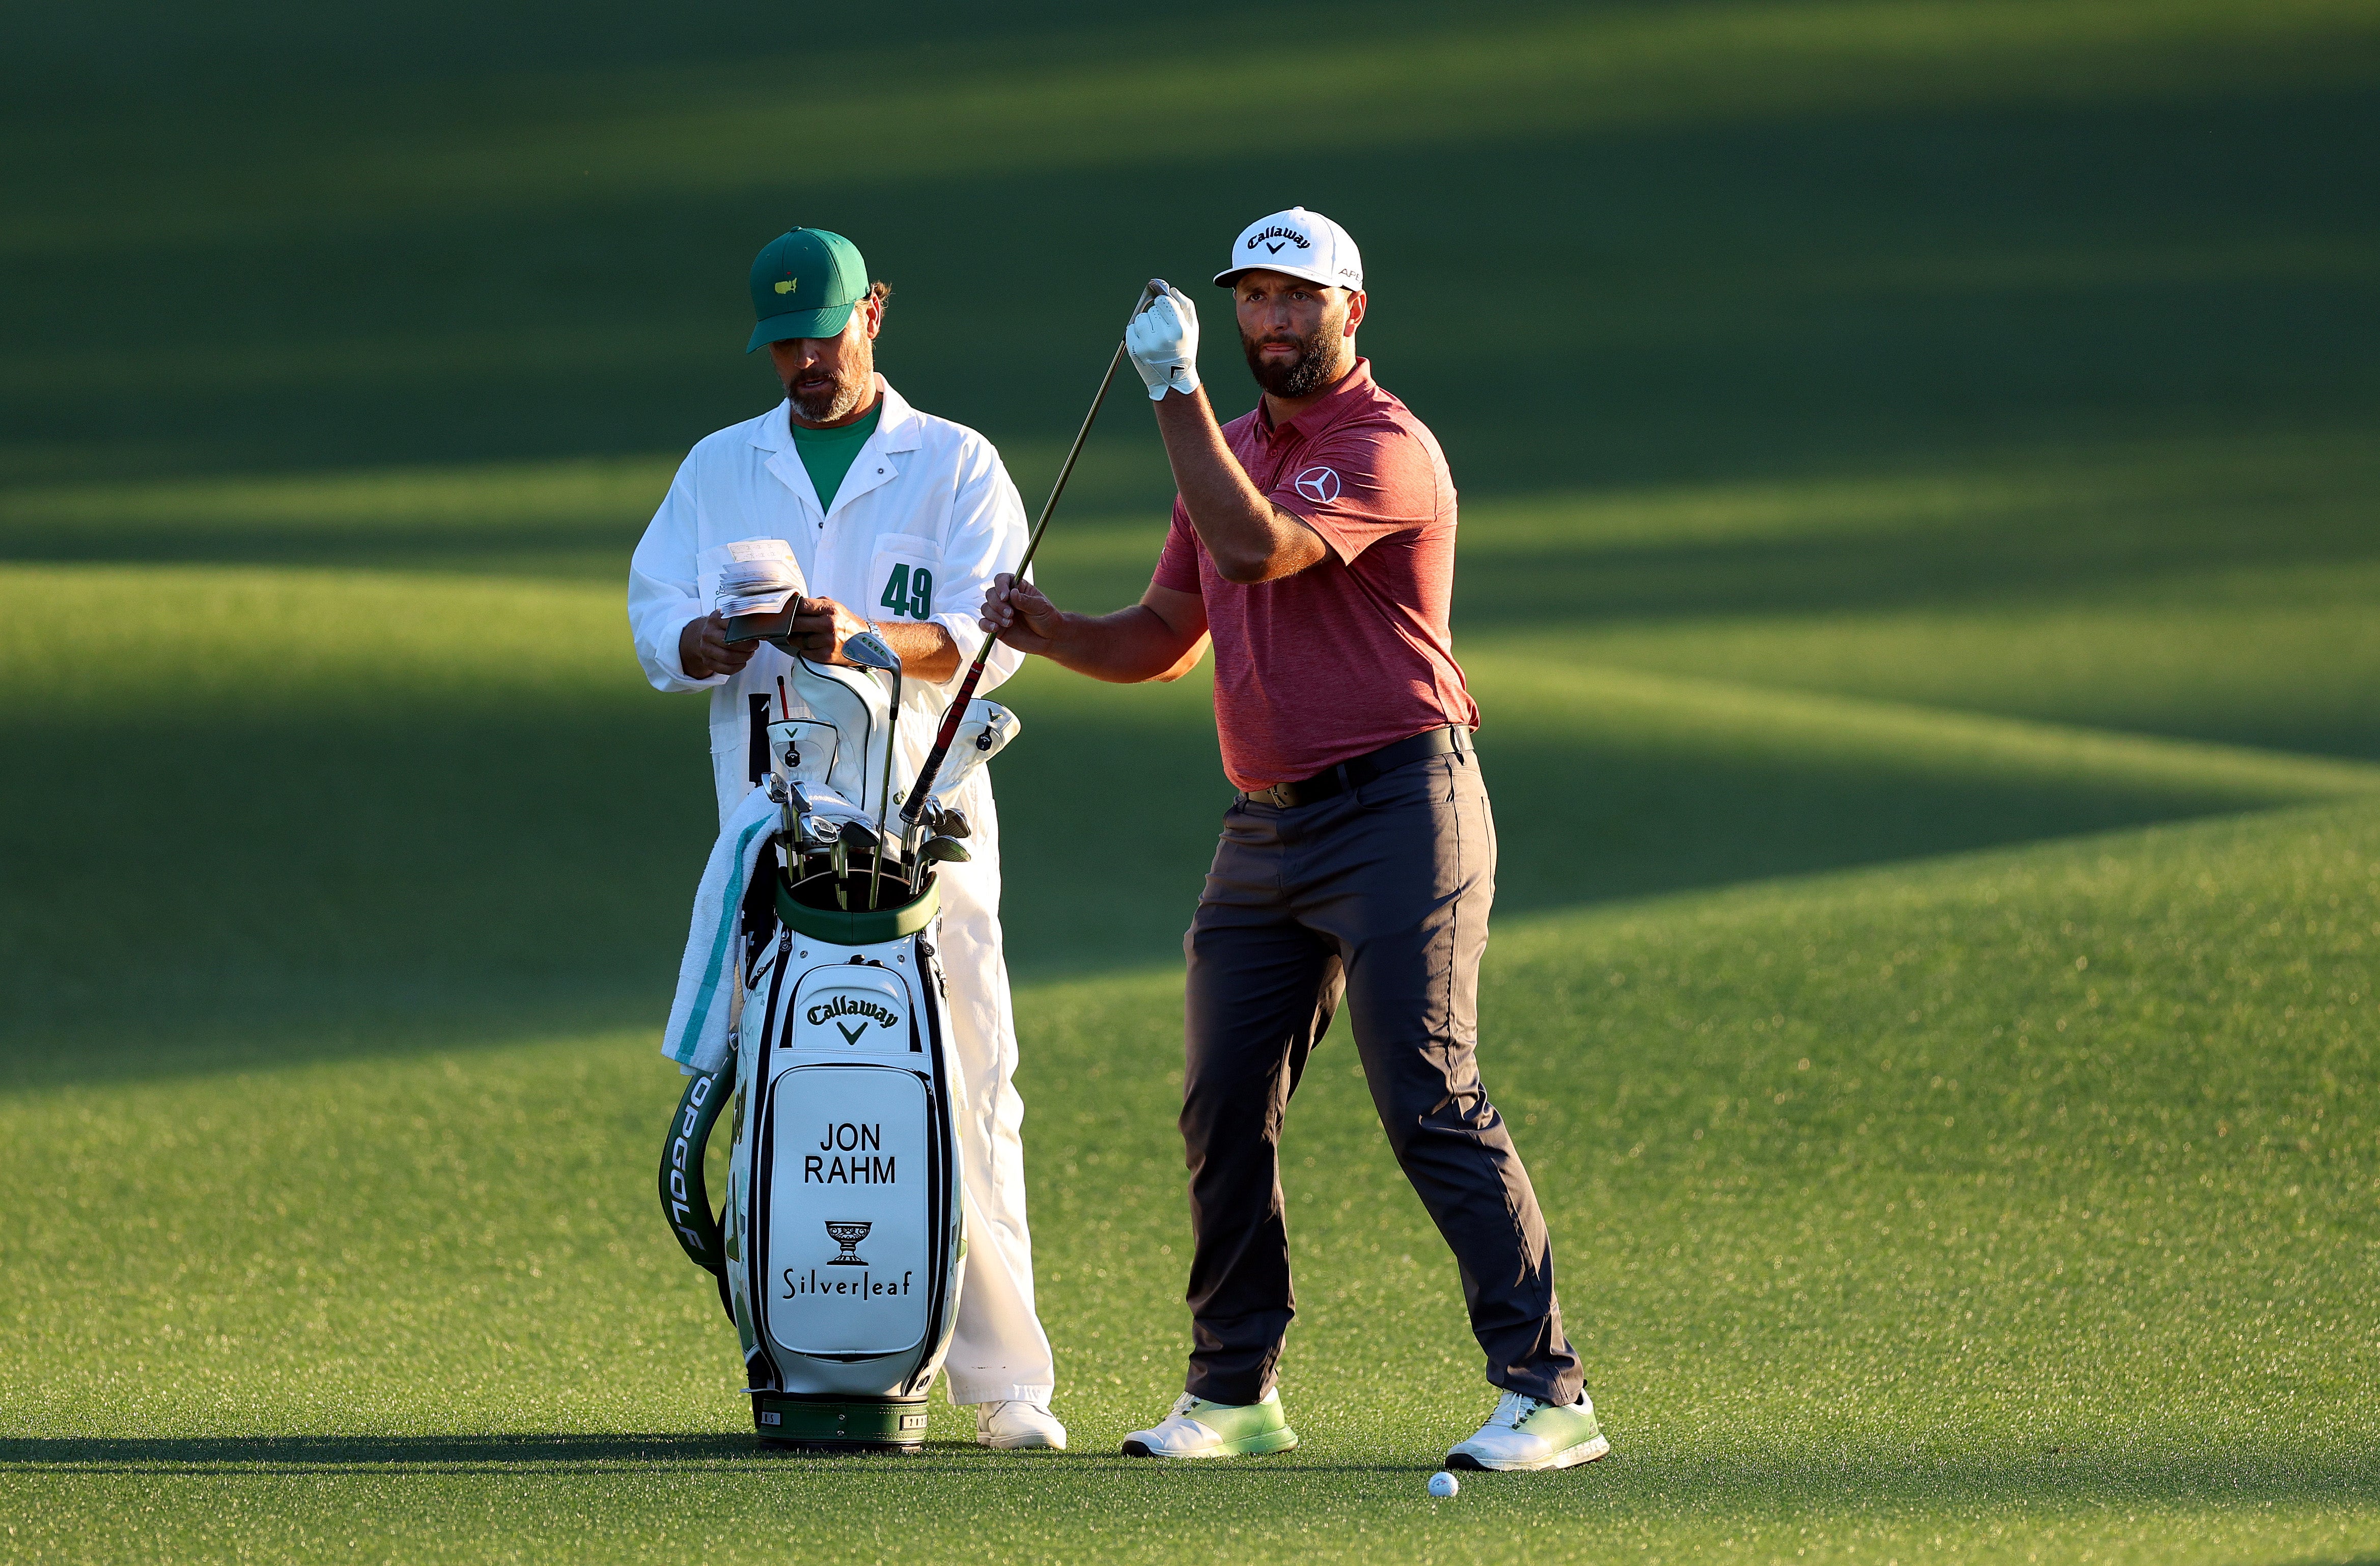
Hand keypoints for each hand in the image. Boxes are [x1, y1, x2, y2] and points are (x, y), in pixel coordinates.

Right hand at [679, 612, 755, 679]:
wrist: (704, 634)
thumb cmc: (722, 627)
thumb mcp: (731, 619)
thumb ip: (746, 623)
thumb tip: (764, 634)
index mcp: (715, 620)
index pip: (732, 626)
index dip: (748, 632)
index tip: (758, 635)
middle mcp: (708, 633)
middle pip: (729, 643)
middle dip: (747, 647)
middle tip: (754, 645)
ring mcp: (705, 648)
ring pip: (727, 658)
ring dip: (743, 657)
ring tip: (749, 653)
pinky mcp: (707, 661)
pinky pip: (725, 669)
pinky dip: (737, 667)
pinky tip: (742, 661)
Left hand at [777, 596, 876, 664]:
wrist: (866, 642)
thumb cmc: (848, 624)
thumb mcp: (836, 606)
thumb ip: (816, 604)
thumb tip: (794, 604)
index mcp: (831, 609)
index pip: (801, 605)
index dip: (790, 608)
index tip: (786, 610)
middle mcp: (829, 624)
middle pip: (796, 623)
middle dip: (788, 624)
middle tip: (786, 624)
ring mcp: (828, 641)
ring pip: (798, 639)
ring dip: (795, 638)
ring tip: (800, 635)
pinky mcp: (826, 655)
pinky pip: (805, 652)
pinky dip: (804, 649)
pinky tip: (810, 645)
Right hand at [978, 572, 1066, 654]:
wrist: (1050, 639)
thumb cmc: (1048, 619)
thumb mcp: (1040, 607)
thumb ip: (1025, 601)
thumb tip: (1012, 593)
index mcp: (1018, 589)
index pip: (1002, 579)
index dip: (1000, 586)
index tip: (1005, 597)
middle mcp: (1007, 599)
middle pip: (991, 594)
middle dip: (998, 604)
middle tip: (1011, 614)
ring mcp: (1000, 613)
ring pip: (986, 608)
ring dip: (995, 615)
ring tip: (1010, 623)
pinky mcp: (997, 627)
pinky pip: (983, 623)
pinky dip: (986, 625)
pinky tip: (996, 628)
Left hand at [1125, 286, 1198, 400]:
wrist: (1172, 380)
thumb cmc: (1184, 350)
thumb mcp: (1192, 328)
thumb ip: (1185, 305)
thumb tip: (1170, 289)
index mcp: (1179, 329)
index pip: (1164, 301)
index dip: (1164, 305)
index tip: (1165, 312)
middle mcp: (1163, 336)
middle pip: (1152, 310)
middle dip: (1156, 317)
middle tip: (1163, 331)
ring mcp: (1147, 344)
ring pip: (1140, 317)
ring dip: (1145, 323)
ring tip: (1154, 336)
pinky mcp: (1135, 350)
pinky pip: (1130, 328)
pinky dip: (1136, 332)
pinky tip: (1145, 342)